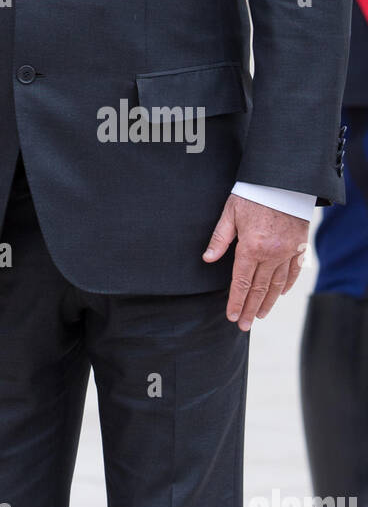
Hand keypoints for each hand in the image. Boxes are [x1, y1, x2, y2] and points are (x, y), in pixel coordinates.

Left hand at [202, 194, 309, 330]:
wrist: (283, 181)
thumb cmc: (252, 194)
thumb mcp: (230, 212)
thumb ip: (219, 238)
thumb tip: (207, 259)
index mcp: (251, 247)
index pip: (241, 282)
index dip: (235, 300)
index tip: (231, 315)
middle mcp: (271, 254)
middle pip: (259, 288)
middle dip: (249, 309)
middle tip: (242, 325)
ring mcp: (288, 252)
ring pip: (277, 284)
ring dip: (268, 302)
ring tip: (259, 315)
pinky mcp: (299, 247)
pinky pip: (294, 272)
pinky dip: (286, 286)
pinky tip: (280, 294)